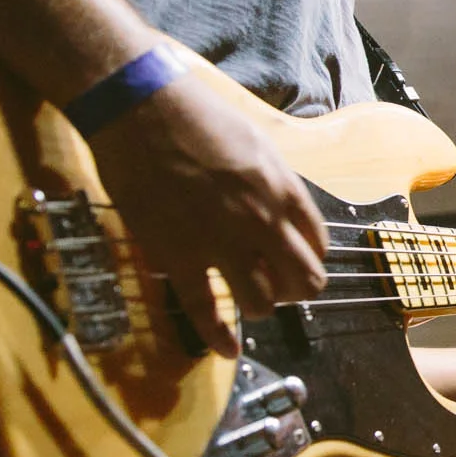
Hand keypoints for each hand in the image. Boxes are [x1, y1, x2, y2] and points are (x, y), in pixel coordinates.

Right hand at [86, 74, 327, 356]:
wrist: (137, 107)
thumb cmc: (193, 114)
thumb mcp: (255, 141)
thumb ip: (274, 181)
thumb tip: (283, 210)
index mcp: (283, 189)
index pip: (317, 243)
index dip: (309, 257)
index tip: (294, 260)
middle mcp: (261, 220)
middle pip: (303, 279)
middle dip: (295, 289)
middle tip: (280, 288)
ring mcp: (221, 241)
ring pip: (263, 302)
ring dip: (261, 307)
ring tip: (251, 303)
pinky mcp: (179, 256)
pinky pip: (207, 310)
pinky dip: (220, 336)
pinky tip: (229, 349)